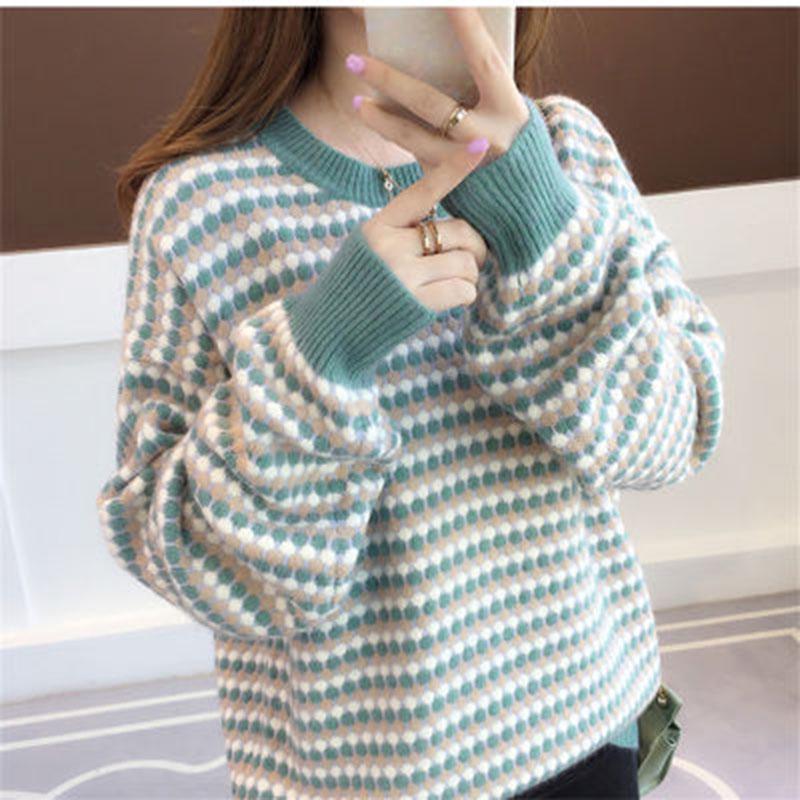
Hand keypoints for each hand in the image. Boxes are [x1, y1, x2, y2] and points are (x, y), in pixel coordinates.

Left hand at [346, 7, 530, 172]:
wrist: (523, 193)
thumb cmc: (511, 132)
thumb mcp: (504, 103)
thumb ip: (479, 80)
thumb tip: (436, 45)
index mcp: (509, 108)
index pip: (483, 60)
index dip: (466, 28)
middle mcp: (488, 138)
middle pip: (432, 105)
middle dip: (390, 81)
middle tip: (356, 61)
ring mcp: (467, 165)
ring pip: (415, 139)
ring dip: (381, 120)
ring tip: (356, 102)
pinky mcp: (451, 184)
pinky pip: (417, 155)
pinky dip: (397, 135)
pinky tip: (377, 120)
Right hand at [361, 140, 488, 313]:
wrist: (327, 332)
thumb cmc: (353, 290)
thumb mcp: (367, 248)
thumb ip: (401, 233)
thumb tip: (451, 228)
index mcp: (378, 225)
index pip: (422, 191)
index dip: (454, 170)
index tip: (480, 146)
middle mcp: (390, 245)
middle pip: (459, 231)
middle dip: (475, 248)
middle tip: (472, 261)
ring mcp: (403, 274)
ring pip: (465, 262)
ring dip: (469, 276)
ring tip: (454, 284)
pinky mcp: (415, 303)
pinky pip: (462, 290)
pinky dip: (465, 295)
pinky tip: (450, 301)